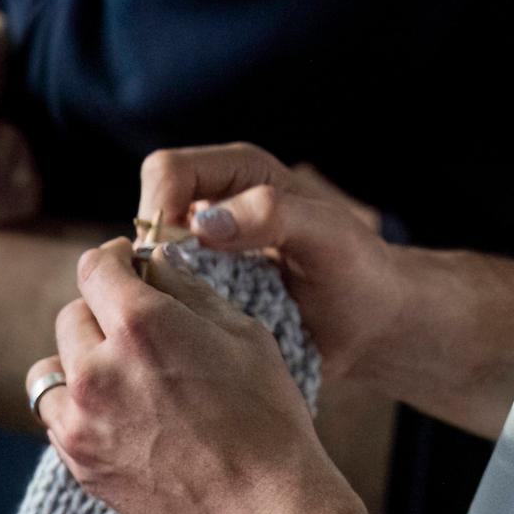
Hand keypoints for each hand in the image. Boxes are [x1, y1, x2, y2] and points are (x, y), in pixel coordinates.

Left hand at [31, 239, 335, 513]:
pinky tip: (123, 418)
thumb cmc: (267, 419)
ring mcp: (80, 420)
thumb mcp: (244, 335)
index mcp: (141, 324)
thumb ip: (189, 291)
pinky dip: (79, 409)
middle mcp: (97, 367)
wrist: (262, 511)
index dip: (114, 259)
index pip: (95, 267)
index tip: (129, 266)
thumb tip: (154, 264)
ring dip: (81, 363)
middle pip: (72, 315)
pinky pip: (58, 418)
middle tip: (142, 330)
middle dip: (103, 313)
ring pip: (52, 369)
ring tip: (123, 378)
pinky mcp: (78, 462)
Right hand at [136, 144, 404, 385]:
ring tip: (190, 322)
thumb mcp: (328, 236)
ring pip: (143, 264)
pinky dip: (169, 319)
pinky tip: (193, 340)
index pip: (168, 172)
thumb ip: (274, 215)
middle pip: (143, 218)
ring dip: (156, 293)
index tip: (174, 257)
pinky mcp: (200, 295)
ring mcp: (202, 255)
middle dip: (149, 258)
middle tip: (180, 298)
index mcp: (238, 175)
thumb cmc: (359, 271)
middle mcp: (211, 209)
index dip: (160, 209)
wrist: (370, 326)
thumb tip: (204, 225)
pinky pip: (161, 302)